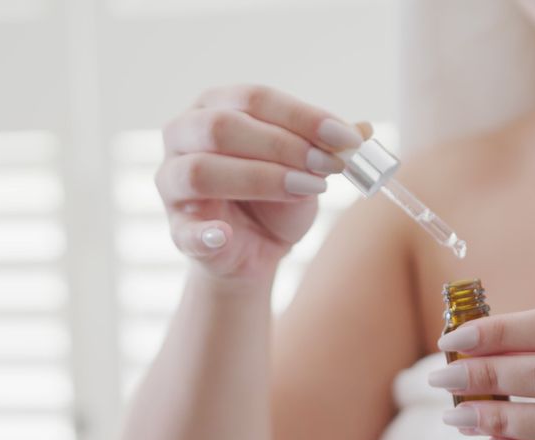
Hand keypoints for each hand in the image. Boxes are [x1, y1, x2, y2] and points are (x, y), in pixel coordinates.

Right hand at [157, 84, 370, 281]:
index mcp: (215, 106)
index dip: (303, 117)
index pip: (255, 98)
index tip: (346, 137)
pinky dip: (205, 233)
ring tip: (308, 189)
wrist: (258, 247)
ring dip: (260, 179)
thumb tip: (363, 129)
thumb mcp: (309, 165)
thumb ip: (329, 146)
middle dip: (283, 146)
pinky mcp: (177, 228)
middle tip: (329, 165)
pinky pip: (185, 230)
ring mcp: (171, 181)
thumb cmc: (279, 194)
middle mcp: (184, 135)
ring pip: (202, 171)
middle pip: (223, 127)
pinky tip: (225, 234)